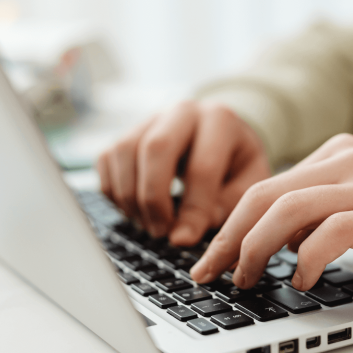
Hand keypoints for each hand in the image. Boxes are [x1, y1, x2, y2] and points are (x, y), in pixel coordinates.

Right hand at [96, 101, 270, 245]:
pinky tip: (135, 211)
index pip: (202, 167)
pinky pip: (106, 160)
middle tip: (160, 232)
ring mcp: (150, 118)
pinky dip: (114, 192)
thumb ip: (226, 206)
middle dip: (154, 198)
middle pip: (156, 148)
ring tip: (149, 225)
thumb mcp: (247, 183)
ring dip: (130, 197)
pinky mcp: (126, 132)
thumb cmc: (235, 165)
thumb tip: (185, 233)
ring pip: (124, 152)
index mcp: (221, 120)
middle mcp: (183, 111)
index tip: (184, 240)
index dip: (192, 209)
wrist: (220, 138)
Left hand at [190, 133, 352, 289]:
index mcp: (335, 154)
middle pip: (266, 195)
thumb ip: (317, 211)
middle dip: (230, 237)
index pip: (266, 186)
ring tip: (249, 277)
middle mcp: (347, 160)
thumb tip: (269, 240)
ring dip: (257, 249)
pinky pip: (333, 232)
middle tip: (212, 271)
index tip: (213, 257)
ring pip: (289, 210)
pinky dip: (307, 258)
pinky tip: (301, 278)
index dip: (231, 224)